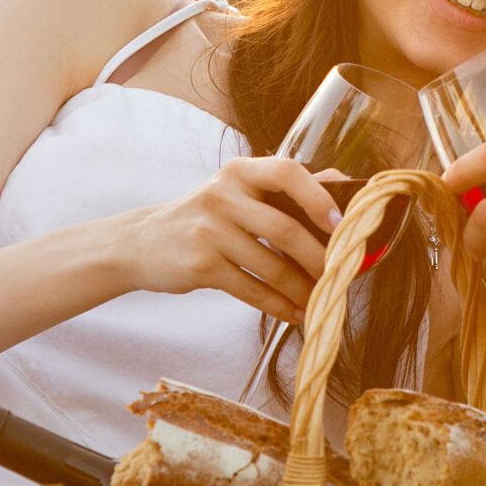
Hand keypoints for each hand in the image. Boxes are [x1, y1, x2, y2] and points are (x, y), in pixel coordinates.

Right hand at [116, 157, 344, 319]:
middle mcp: (222, 196)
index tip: (341, 224)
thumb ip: (284, 186)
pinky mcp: (200, 266)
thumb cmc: (205, 216)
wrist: (143, 242)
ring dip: (302, 288)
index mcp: (240, 172)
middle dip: (319, 258)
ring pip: (270, 266)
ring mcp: (209, 231)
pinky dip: (278, 305)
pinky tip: (294, 313)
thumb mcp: (238, 190)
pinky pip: (251, 289)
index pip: (286, 172)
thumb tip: (341, 181)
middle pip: (284, 229)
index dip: (318, 197)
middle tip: (341, 274)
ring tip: (321, 300)